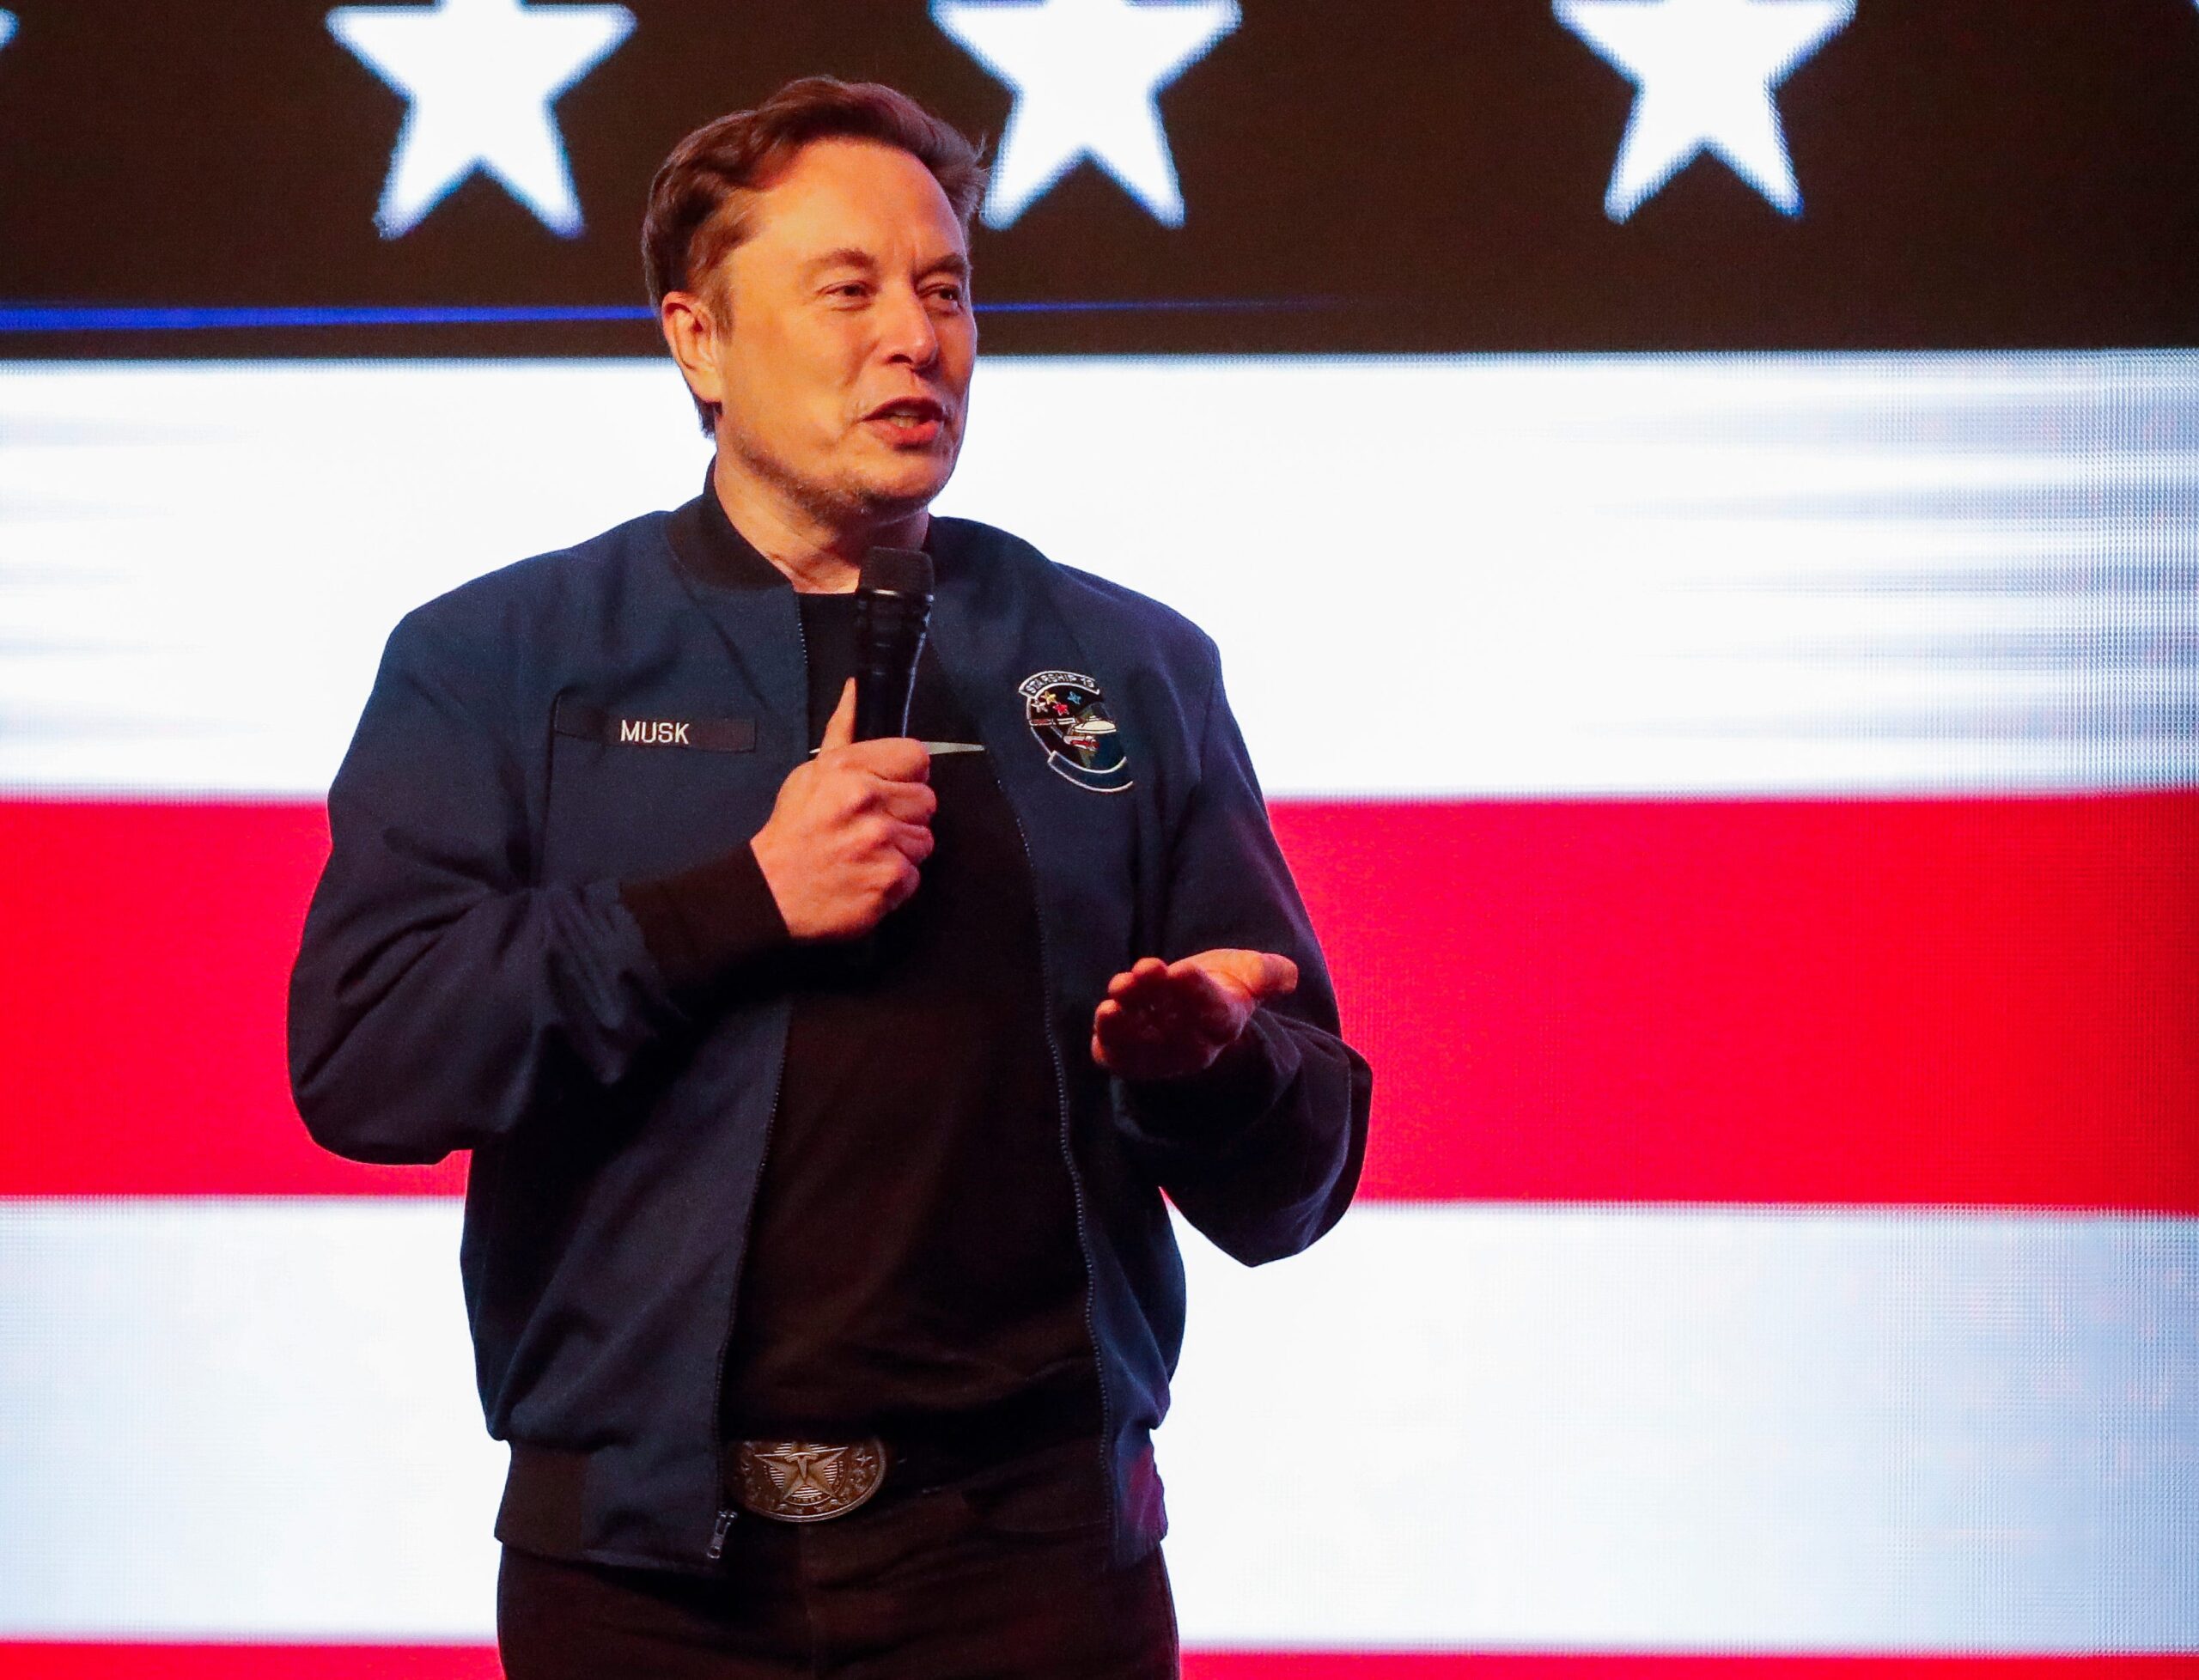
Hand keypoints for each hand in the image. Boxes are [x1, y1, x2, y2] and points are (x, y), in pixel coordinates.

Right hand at [750, 679, 934, 939]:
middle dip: (904, 815)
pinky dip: (894, 881)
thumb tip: (856, 688)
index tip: (889, 790)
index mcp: (851, 771)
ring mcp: (881, 844)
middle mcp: (869, 804)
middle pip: (927, 801)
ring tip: (866, 853)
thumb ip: (842, 730)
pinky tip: (866, 877)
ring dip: (901, 850)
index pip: (917, 757)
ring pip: (924, 840)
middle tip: (871, 827)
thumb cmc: (793, 830)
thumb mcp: (812, 772)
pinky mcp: (889, 881)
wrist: (771, 891)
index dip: (907, 775)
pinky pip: (914, 876)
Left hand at [1090, 949, 1298, 1082]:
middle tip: (1147, 968)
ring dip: (1130, 1016)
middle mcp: (1190, 1045)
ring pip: (1144, 1039)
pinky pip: (1118, 1054)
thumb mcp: (1247, 975)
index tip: (1183, 969)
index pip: (1215, 1013)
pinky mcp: (1127, 1058)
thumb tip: (1288, 977)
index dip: (1198, 994)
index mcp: (1223, 1024)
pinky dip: (1110, 1038)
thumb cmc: (1216, 988)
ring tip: (1121, 987)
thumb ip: (1267, 974)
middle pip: (1176, 1026)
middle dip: (1160, 997)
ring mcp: (1157, 1055)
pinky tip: (1104, 1012)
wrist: (1181, 1010)